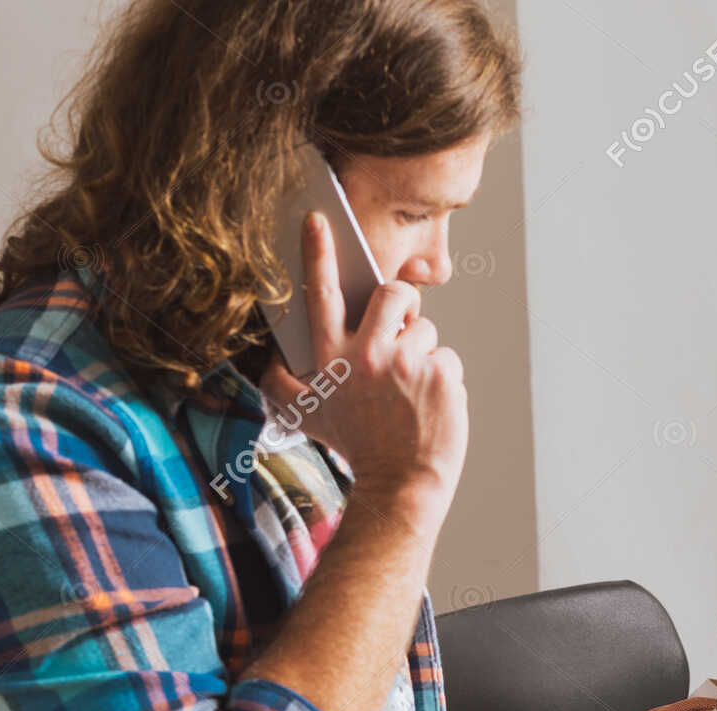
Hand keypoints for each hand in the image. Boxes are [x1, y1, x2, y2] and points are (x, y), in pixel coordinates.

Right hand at [259, 210, 468, 518]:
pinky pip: (448, 357)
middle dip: (402, 304)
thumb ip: (279, 385)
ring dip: (423, 354)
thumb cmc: (357, 447)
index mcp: (331, 358)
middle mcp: (366, 355)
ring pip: (425, 329)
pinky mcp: (442, 373)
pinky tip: (431, 404)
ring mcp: (406, 363)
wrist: (400, 483)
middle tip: (401, 333)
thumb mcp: (306, 417)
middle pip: (393, 293)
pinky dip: (444, 378)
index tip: (319, 221)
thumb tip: (268, 359)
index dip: (318, 253)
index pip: (320, 295)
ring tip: (411, 391)